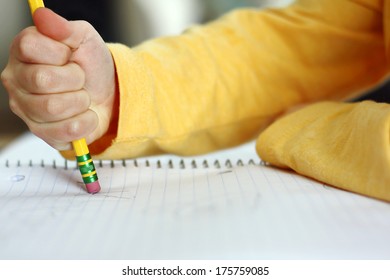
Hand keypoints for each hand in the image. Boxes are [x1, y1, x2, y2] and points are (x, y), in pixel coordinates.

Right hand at [1, 8, 116, 150]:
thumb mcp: (84, 39)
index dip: (60, 52)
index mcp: (23, 51)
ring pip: (53, 107)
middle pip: (42, 80)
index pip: (30, 47)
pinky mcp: (42, 133)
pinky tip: (85, 115)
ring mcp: (26, 109)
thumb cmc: (92, 64)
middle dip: (75, 78)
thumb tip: (41, 15)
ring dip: (81, 101)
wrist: (109, 94)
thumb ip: (64, 28)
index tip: (71, 55)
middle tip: (80, 78)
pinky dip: (86, 122)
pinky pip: (65, 131)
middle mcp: (16, 80)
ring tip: (82, 97)